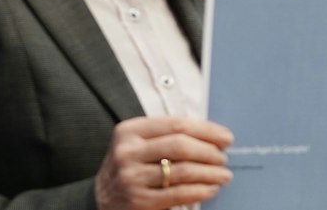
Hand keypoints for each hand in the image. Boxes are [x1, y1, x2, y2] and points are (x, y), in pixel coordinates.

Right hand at [94, 116, 233, 209]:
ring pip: (183, 171)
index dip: (206, 130)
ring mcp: (131, 177)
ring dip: (210, 173)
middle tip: (223, 157)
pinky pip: (179, 194)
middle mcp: (128, 152)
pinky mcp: (138, 201)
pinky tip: (210, 189)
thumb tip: (213, 137)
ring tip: (223, 174)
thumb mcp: (139, 144)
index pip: (176, 124)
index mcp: (130, 131)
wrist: (101, 199)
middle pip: (180, 145)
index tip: (225, 137)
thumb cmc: (130, 167)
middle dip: (209, 151)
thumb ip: (167, 136)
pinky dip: (200, 191)